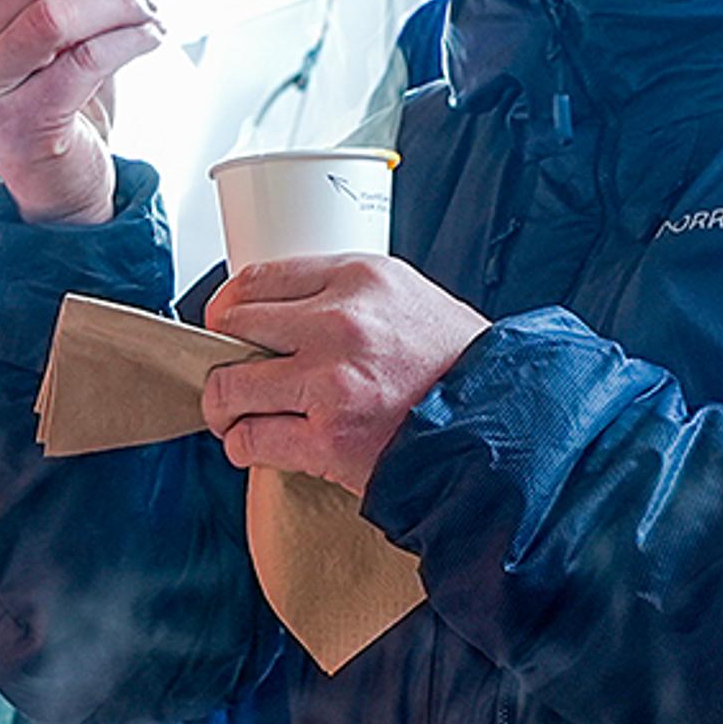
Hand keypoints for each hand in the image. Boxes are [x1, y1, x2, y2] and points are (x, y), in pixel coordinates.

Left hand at [198, 255, 488, 495]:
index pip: (254, 280)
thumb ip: (341, 294)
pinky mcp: (329, 439)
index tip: (224, 326)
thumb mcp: (405, 295)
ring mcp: (331, 383)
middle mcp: (340, 324)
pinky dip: (244, 446)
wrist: (502, 419)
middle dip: (220, 355)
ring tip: (237, 415)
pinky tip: (257, 444)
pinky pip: (252, 439)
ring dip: (224, 406)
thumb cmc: (455, 362)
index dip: (227, 308)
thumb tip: (275, 310)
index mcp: (357, 277)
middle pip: (231, 328)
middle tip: (230, 373)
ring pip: (229, 388)